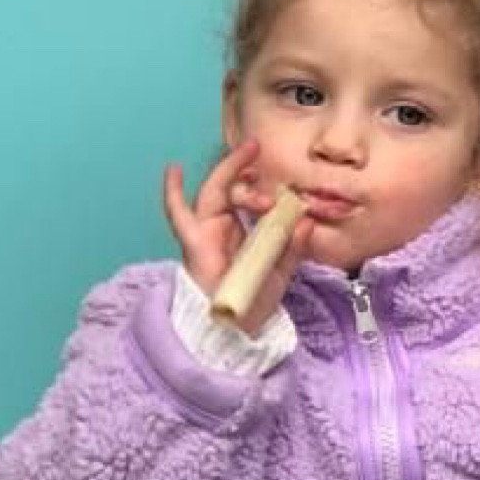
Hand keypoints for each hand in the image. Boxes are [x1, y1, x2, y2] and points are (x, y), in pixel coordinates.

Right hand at [161, 142, 311, 329]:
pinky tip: (173, 170)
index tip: (284, 179)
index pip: (252, 199)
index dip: (265, 185)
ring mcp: (207, 233)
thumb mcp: (282, 270)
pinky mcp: (195, 242)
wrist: (237, 331)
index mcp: (244, 233)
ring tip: (249, 161)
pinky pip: (179, 215)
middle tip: (257, 149)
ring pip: (215, 192)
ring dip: (231, 174)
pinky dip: (173, 193)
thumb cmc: (254, 303)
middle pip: (231, 188)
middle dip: (242, 167)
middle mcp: (223, 229)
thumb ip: (293, 246)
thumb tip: (306, 220)